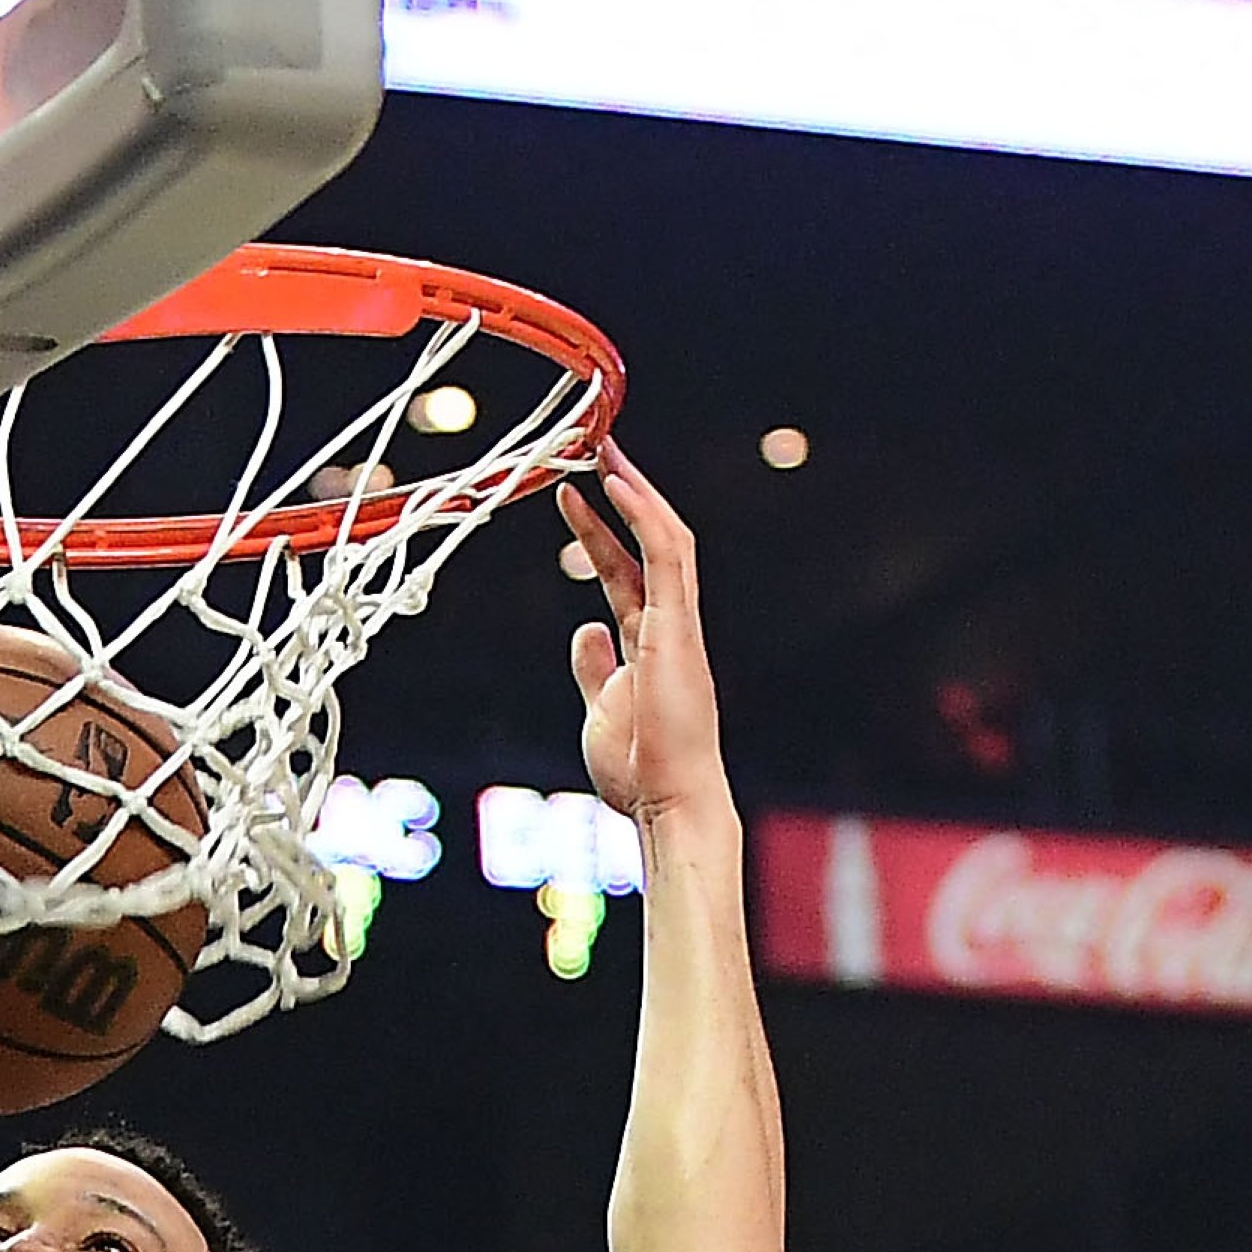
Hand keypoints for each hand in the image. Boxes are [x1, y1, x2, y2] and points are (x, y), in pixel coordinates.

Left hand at [558, 449, 732, 833]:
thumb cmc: (640, 771)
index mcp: (652, 643)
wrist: (668, 803)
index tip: (573, 497)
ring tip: (603, 449)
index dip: (601, 532)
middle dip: (623, 494)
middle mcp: (670, 625)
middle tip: (593, 448)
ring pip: (665, 537)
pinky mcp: (678, 627)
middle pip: (649, 542)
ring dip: (634, 490)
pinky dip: (641, 515)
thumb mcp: (602, 710)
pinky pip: (664, 555)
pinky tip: (616, 484)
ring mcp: (678, 624)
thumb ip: (595, 668)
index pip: (626, 571)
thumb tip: (584, 630)